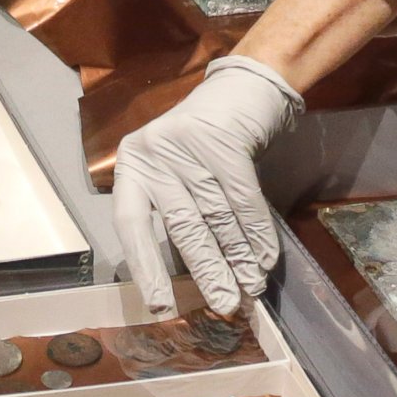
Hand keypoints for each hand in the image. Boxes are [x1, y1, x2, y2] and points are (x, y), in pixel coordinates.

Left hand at [112, 56, 303, 316]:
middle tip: (224, 306)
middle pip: (182, 225)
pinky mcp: (225, 142)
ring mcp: (189, 147)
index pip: (131, 223)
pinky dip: (257, 233)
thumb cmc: (202, 143)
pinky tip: (265, 259)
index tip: (160, 306)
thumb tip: (196, 282)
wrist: (241, 89)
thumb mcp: (176, 174)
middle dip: (207, 270)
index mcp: (134, 166)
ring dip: (238, 258)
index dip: (146, 267)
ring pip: (216, 217)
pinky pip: (243, 200)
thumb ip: (178, 217)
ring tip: (250, 288)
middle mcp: (155, 155)